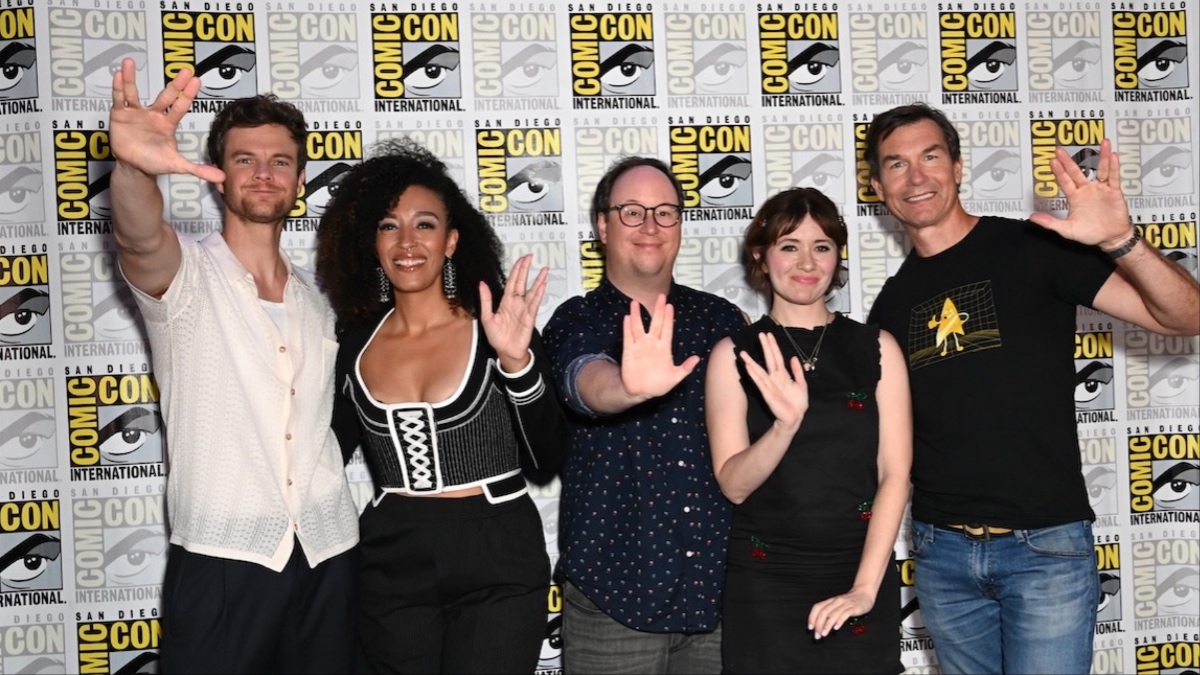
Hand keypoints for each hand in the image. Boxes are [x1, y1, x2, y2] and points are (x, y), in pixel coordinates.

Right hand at [109, 57, 224, 183]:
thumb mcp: (178, 166)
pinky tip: (118, 75)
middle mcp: (153, 114)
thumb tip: (221, 177)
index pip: (180, 107)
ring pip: (134, 92)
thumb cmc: (155, 162)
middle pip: (165, 96)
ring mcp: (137, 113)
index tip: (196, 80)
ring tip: (130, 62)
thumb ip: (199, 170)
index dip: (187, 94)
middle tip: (185, 70)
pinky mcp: (121, 115)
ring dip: (132, 78)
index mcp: (167, 124)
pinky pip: (119, 99)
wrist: (135, 167)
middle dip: (175, 84)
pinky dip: (118, 88)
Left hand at [480, 254, 547, 372]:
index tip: (521, 259)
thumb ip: (486, 300)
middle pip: (522, 282)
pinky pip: (535, 302)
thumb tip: (482, 283)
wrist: (506, 351)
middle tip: (531, 256)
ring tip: (544, 269)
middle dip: (526, 269)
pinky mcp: (530, 316)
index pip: (512, 281)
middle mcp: (516, 302)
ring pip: (532, 291)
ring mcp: (524, 309)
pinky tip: (543, 284)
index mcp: (506, 301)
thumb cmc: (497, 336)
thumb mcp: (487, 317)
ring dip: (538, 280)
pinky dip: (539, 293)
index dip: (516, 270)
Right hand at [619, 294, 700, 400]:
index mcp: (664, 348)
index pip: (667, 329)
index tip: (670, 306)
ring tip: (635, 303)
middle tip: (660, 296)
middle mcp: (652, 344)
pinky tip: (627, 318)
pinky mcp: (629, 352)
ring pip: (639, 327)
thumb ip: (685, 368)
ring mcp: (640, 347)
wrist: (641, 392)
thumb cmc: (658, 384)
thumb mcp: (675, 377)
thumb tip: (696, 359)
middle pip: (655, 323)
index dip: (668, 317)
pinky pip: (628, 337)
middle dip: (658, 310)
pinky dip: (627, 328)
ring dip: (637, 315)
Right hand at [738, 332, 806, 431]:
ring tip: (743, 353)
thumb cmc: (797, 403)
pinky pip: (759, 382)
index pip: (777, 357)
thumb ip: (797, 371)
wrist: (795, 417)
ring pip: (759, 370)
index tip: (769, 335)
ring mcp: (770, 385)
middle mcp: (775, 378)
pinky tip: (748, 366)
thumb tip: (793, 357)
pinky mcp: (767, 393)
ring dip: (751, 361)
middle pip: (769, 359)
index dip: (773, 346)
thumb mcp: (801, 384)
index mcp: (783, 375)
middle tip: (760, 334)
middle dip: (765, 347)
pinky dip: (753, 374)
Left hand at [808, 588, 875, 639]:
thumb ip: (831, 613)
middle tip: (817, 635)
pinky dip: (839, 621)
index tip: (810, 627)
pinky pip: (845, 614)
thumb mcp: (838, 605)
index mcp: (831, 601)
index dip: (812, 617)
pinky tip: (836, 627)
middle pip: (824, 612)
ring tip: (824, 634)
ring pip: (833, 614)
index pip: (817, 607)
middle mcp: (836, 601)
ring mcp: (845, 604)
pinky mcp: (854, 607)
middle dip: (818, 625)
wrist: (864, 593)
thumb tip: (821, 624)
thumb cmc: (851, 601)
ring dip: (827, 625)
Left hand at [1029, 139, 1131, 250]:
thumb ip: (1051, 223)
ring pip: (1100, 169)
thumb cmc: (1090, 233)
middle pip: (1077, 172)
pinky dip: (1113, 167)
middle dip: (1068, 161)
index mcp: (1075, 197)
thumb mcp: (1067, 230)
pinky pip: (1114, 177)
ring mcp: (1101, 189)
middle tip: (1059, 150)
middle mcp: (1087, 190)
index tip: (1052, 161)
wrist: (1111, 238)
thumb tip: (1032, 218)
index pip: (1065, 181)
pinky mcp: (1114, 191)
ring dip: (1101, 156)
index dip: (1059, 171)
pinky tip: (1112, 156)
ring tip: (1102, 143)